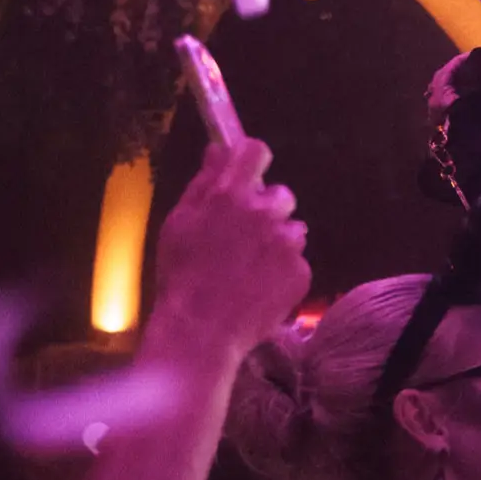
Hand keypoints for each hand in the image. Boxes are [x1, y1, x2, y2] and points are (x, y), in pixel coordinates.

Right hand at [151, 137, 309, 363]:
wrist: (201, 330)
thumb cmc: (181, 275)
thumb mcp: (179, 223)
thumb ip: (203, 183)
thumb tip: (217, 150)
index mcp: (230, 195)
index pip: (255, 151)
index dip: (251, 160)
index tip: (246, 173)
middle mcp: (264, 213)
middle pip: (280, 194)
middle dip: (265, 209)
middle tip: (243, 237)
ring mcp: (287, 243)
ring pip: (291, 229)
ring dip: (276, 241)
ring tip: (249, 269)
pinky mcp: (301, 272)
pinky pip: (296, 261)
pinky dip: (282, 272)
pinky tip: (259, 288)